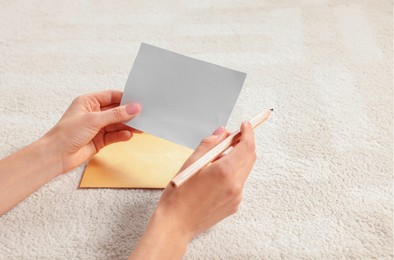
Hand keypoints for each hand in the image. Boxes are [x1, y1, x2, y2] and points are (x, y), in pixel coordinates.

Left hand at [45, 90, 140, 172]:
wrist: (56, 156)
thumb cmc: (67, 133)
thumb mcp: (94, 120)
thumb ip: (116, 114)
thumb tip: (134, 107)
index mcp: (88, 102)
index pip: (111, 96)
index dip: (125, 98)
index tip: (139, 102)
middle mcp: (93, 113)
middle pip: (116, 110)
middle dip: (129, 113)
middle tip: (143, 115)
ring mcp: (97, 127)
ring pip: (117, 124)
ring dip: (128, 125)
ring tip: (140, 127)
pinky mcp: (100, 140)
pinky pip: (114, 135)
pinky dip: (122, 135)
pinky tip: (128, 135)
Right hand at [130, 122, 255, 258]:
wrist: (176, 225)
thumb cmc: (179, 196)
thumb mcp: (191, 163)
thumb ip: (209, 145)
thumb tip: (221, 132)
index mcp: (224, 172)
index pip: (247, 147)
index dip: (248, 133)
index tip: (245, 125)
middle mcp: (235, 185)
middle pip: (249, 158)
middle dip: (244, 144)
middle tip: (231, 138)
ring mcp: (236, 197)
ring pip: (244, 170)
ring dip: (236, 160)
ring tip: (214, 161)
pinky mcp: (234, 205)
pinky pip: (238, 183)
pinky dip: (232, 174)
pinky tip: (213, 178)